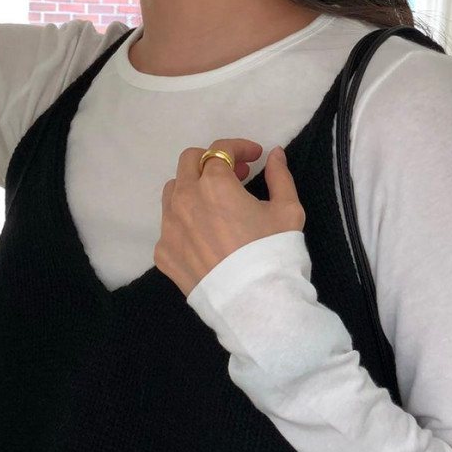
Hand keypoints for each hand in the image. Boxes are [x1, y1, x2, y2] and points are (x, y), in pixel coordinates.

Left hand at [154, 138, 305, 298]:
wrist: (253, 303)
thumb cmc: (273, 253)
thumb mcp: (287, 210)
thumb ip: (279, 176)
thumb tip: (274, 155)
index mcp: (214, 184)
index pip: (221, 150)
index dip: (240, 148)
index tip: (254, 157)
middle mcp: (184, 200)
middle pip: (189, 163)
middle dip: (211, 161)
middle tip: (234, 176)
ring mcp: (169, 228)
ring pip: (173, 192)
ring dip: (193, 188)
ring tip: (214, 204)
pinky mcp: (163, 254)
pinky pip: (169, 228)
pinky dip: (184, 223)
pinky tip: (204, 236)